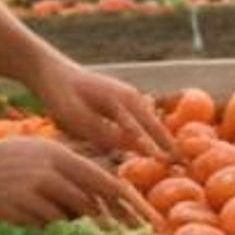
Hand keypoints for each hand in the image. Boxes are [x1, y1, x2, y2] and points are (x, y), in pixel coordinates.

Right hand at [0, 137, 163, 231]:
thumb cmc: (5, 159)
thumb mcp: (42, 151)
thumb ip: (73, 167)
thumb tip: (104, 191)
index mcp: (62, 156)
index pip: (107, 183)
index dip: (130, 205)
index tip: (149, 222)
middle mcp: (53, 173)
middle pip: (94, 204)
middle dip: (115, 223)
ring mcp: (36, 193)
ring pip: (71, 217)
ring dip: (75, 224)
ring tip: (68, 221)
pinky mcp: (20, 212)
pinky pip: (47, 226)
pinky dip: (50, 227)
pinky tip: (38, 220)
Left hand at [31, 60, 172, 158]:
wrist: (52, 72)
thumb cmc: (60, 96)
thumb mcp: (76, 118)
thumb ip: (103, 133)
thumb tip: (129, 147)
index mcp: (120, 100)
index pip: (141, 129)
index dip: (154, 147)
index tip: (166, 163)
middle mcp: (130, 96)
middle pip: (154, 123)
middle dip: (167, 142)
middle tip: (182, 162)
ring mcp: (129, 95)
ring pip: (150, 120)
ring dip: (162, 136)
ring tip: (174, 155)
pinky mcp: (124, 98)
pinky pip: (143, 117)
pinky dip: (152, 129)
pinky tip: (156, 142)